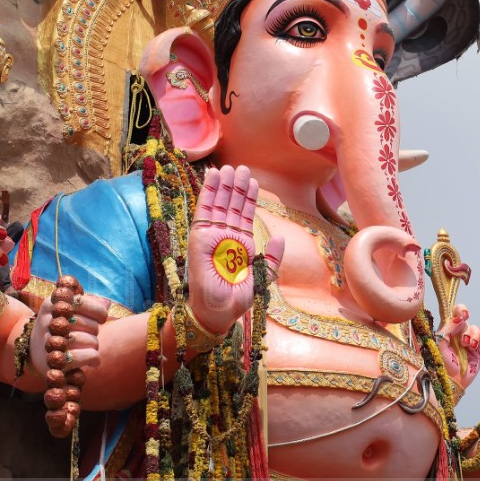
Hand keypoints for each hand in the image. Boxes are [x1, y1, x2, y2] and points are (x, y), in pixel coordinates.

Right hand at [29, 284, 109, 376]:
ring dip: (95, 345)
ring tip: (89, 347)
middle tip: (89, 334)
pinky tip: (93, 360)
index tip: (102, 318)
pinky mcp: (55, 361)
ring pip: (91, 340)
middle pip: (90, 324)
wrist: (35, 351)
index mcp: (53, 303)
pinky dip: (94, 358)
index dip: (98, 311)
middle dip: (95, 330)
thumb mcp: (66, 308)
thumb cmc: (61, 327)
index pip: (83, 302)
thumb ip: (84, 302)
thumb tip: (105, 304)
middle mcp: (49, 321)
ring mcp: (50, 342)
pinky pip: (87, 356)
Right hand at [186, 165, 283, 332]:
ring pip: (218, 204)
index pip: (244, 216)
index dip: (248, 198)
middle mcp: (225, 238)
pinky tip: (212, 178)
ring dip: (223, 186)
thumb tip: (280, 238)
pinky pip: (203, 211)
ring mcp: (212, 237)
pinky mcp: (199, 238)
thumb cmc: (236, 300)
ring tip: (229, 168)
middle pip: (231, 206)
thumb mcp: (262, 277)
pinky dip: (207, 193)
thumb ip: (271, 259)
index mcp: (240, 246)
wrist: (218, 312)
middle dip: (236, 187)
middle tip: (242, 167)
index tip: (253, 181)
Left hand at [434, 304, 479, 390]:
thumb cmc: (442, 363)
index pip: (452, 312)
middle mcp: (458, 332)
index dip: (459, 310)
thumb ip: (447, 329)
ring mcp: (470, 339)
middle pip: (464, 315)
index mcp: (447, 329)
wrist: (452, 380)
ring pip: (475, 327)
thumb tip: (459, 319)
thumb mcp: (439, 344)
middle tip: (465, 320)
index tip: (463, 315)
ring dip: (473, 335)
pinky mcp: (479, 347)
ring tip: (469, 346)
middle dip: (465, 317)